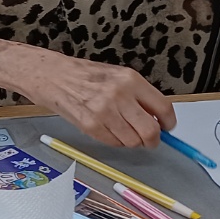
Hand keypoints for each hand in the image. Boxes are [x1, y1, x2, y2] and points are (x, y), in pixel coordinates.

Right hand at [0, 38, 176, 147]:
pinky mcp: (90, 125)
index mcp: (130, 79)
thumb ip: (137, 95)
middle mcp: (120, 95)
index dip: (169, 123)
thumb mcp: (115, 76)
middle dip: (153, 140)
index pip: (163, 107)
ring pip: (132, 141)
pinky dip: (114, 142)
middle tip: (149, 140)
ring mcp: (105, 111)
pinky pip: (113, 143)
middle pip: (150, 130)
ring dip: (131, 142)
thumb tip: (158, 118)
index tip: (168, 128)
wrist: (51, 75)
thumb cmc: (82, 75)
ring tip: (122, 131)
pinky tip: (107, 130)